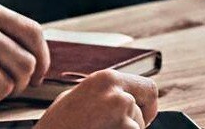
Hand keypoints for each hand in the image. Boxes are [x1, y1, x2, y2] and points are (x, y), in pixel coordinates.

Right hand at [36, 70, 156, 128]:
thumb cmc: (56, 127)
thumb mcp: (73, 98)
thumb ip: (101, 92)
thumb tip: (124, 94)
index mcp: (106, 79)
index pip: (148, 88)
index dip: (146, 105)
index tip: (139, 116)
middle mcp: (117, 92)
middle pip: (147, 108)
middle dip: (138, 119)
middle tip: (117, 127)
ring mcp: (120, 114)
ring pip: (138, 127)